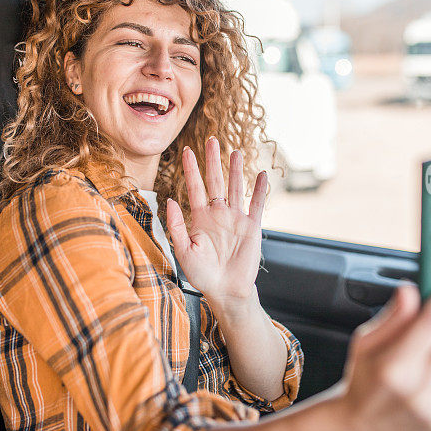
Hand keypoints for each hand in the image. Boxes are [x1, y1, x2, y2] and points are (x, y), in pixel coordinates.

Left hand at [166, 136, 267, 312]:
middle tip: (212, 139)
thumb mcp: (183, 250)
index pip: (194, 187)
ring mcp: (236, 218)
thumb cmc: (201, 274)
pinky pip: (256, 204)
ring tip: (235, 151)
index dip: (190, 169)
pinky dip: (259, 189)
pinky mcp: (251, 227)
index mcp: (200, 217)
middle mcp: (218, 213)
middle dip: (213, 161)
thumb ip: (177, 226)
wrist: (225, 290)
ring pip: (236, 188)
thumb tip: (170, 200)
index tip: (187, 150)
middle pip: (215, 181)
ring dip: (235, 170)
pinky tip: (260, 174)